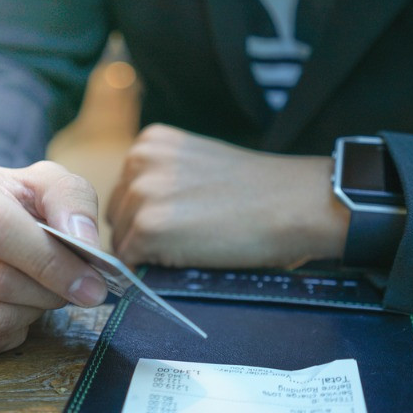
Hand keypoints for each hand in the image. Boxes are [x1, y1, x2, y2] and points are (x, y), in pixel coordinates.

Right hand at [0, 154, 107, 354]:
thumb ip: (72, 203)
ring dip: (30, 314)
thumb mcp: (46, 183)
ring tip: (38, 293)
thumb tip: (83, 244)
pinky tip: (12, 308)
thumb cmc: (9, 199)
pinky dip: (7, 334)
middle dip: (47, 292)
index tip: (92, 284)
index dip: (50, 262)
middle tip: (72, 289)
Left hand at [106, 124, 348, 268]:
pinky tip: (189, 258)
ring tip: (194, 246)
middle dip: (141, 234)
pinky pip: (131, 263)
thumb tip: (133, 221)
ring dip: (149, 254)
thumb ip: (162, 181)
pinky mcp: (148, 227)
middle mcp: (138, 161)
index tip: (178, 225)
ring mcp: (140, 193)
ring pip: (122, 242)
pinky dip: (152, 270)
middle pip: (117, 216)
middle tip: (188, 239)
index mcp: (149, 142)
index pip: (124, 192)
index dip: (145, 216)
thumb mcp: (195, 167)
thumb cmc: (257, 192)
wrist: (295, 204)